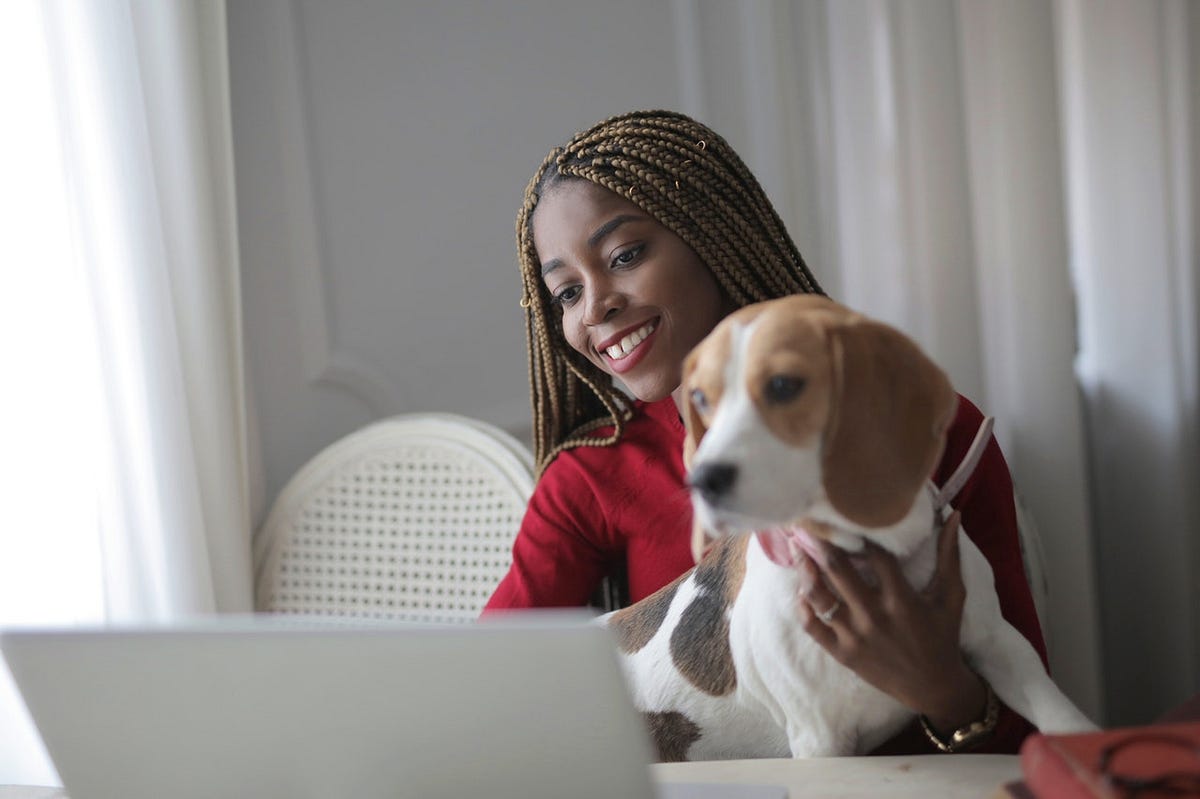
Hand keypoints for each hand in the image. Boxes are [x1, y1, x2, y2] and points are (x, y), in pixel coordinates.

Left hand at [797, 511, 987, 734]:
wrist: (933, 688)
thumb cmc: (943, 637)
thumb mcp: (951, 597)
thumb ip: (950, 556)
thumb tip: (952, 516)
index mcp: (901, 599)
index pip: (875, 554)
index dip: (859, 531)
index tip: (844, 512)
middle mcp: (874, 615)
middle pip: (838, 570)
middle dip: (820, 543)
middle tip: (807, 523)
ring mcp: (855, 635)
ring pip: (820, 597)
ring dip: (805, 571)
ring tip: (798, 550)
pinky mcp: (842, 653)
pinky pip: (812, 627)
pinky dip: (803, 608)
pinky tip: (802, 590)